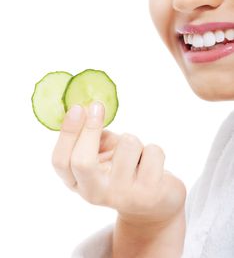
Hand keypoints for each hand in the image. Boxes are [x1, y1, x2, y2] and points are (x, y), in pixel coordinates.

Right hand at [52, 101, 185, 225]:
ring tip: (136, 155)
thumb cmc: (123, 169)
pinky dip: (153, 151)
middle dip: (90, 128)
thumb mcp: (101, 154)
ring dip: (134, 141)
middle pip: (83, 161)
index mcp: (79, 182)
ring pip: (128, 145)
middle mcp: (96, 193)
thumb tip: (87, 107)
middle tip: (97, 106)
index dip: (67, 133)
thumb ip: (91, 135)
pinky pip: (152, 152)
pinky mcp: (149, 194)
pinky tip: (151, 165)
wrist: (154, 203)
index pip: (60, 162)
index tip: (78, 107)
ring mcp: (123, 196)